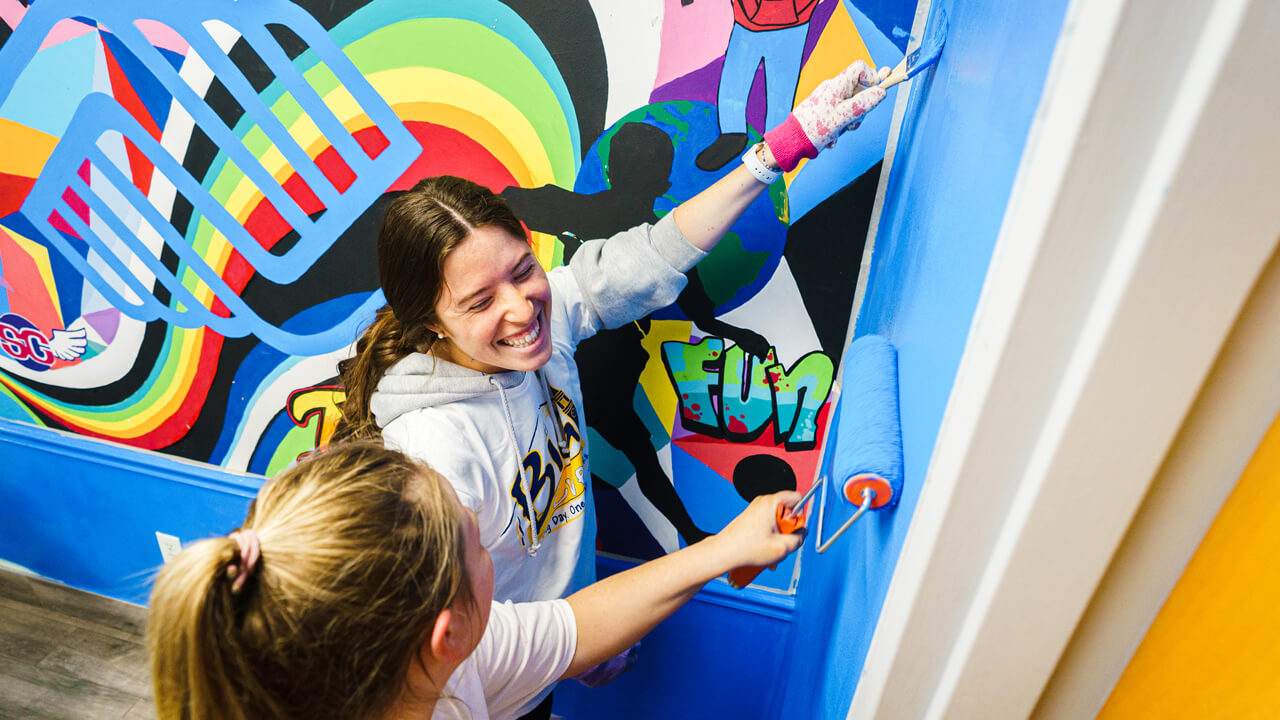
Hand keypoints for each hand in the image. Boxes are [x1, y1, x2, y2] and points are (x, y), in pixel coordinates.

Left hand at [712, 491, 804, 570]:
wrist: (724, 552)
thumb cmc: (746, 547)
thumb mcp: (782, 547)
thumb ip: (799, 539)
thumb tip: (802, 534)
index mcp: (771, 503)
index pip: (797, 498)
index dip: (801, 514)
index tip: (794, 528)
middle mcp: (763, 502)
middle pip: (788, 513)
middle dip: (788, 531)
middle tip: (781, 542)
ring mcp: (756, 510)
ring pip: (778, 522)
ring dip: (779, 538)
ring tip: (772, 552)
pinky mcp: (752, 518)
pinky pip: (769, 526)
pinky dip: (770, 539)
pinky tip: (766, 552)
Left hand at [763, 60, 890, 171]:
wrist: (792, 142)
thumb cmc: (816, 128)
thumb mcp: (844, 116)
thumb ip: (864, 103)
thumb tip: (882, 91)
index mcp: (837, 85)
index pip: (860, 68)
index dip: (872, 78)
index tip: (875, 94)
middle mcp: (833, 89)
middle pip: (859, 91)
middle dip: (861, 109)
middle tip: (852, 122)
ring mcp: (828, 100)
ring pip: (851, 107)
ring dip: (850, 122)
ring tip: (839, 132)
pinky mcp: (824, 112)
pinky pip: (840, 116)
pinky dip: (839, 128)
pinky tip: (830, 138)